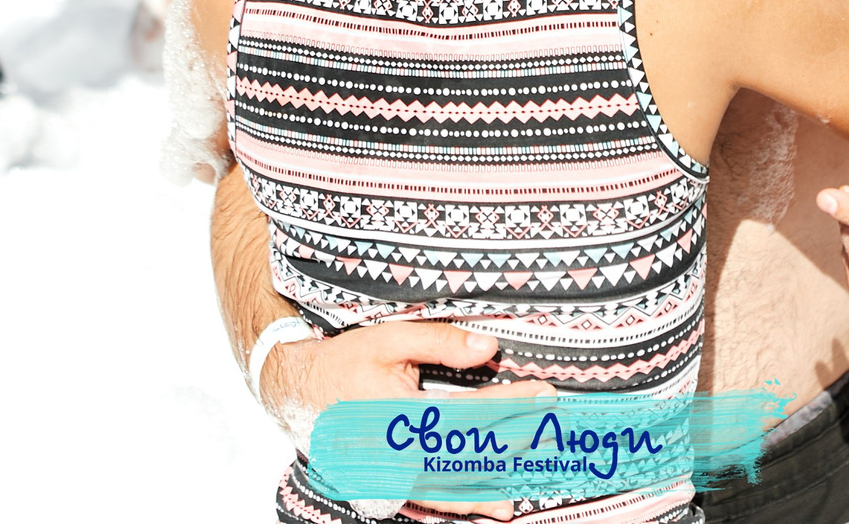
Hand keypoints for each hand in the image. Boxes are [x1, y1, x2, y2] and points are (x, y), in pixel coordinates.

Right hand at [262, 323, 554, 520]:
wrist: (296, 391)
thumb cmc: (344, 361)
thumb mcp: (390, 340)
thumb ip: (441, 342)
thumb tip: (490, 347)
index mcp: (406, 418)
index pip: (474, 414)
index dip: (512, 404)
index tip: (544, 394)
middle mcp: (401, 457)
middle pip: (472, 455)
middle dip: (515, 443)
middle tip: (552, 434)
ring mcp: (393, 479)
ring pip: (454, 490)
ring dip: (493, 486)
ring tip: (527, 484)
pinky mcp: (386, 488)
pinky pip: (430, 504)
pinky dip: (461, 507)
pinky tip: (490, 508)